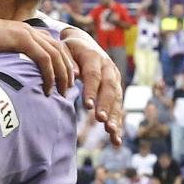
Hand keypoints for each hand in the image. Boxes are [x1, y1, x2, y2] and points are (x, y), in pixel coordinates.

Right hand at [0, 16, 76, 97]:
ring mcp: (26, 33)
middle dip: (67, 69)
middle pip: (59, 49)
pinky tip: (49, 89)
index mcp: (22, 32)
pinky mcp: (21, 40)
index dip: (61, 61)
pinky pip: (45, 59)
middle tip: (69, 88)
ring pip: (56, 55)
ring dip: (62, 74)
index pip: (52, 44)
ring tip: (62, 92)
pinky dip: (50, 75)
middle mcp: (28, 30)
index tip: (64, 78)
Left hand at [60, 27, 123, 142]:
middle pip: (109, 88)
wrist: (84, 43)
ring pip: (117, 99)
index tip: (88, 106)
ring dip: (115, 117)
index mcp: (94, 57)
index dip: (92, 90)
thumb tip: (74, 75)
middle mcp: (108, 68)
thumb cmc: (69, 50)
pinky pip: (118, 107)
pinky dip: (117, 123)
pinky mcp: (116, 89)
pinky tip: (116, 140)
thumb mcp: (65, 50)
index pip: (93, 75)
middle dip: (106, 106)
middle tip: (101, 121)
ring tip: (112, 133)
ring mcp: (115, 78)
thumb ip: (68, 62)